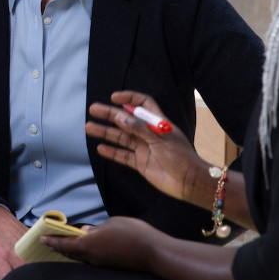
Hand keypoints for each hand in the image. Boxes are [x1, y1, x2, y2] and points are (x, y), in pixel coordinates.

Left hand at [41, 217, 164, 270]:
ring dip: (71, 250)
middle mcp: (92, 256)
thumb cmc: (133, 233)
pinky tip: (86, 246)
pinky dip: (84, 252)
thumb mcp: (112, 222)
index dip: (52, 241)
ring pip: (81, 256)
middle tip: (50, 241)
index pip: (65, 244)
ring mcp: (101, 263)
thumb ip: (97, 228)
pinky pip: (92, 258)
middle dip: (59, 246)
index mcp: (89, 244)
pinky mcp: (111, 265)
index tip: (41, 238)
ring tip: (65, 243)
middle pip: (71, 253)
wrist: (154, 253)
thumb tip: (86, 232)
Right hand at [87, 91, 209, 206]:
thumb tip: (119, 117)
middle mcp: (149, 134)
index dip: (129, 98)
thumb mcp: (160, 139)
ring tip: (89, 127)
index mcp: (157, 122)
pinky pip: (123, 155)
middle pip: (126, 120)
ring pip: (121, 137)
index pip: (142, 104)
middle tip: (93, 110)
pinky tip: (100, 148)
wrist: (189, 182)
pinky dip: (112, 152)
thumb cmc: (181, 157)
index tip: (114, 98)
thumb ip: (139, 129)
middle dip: (110, 114)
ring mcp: (144, 148)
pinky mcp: (140, 163)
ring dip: (106, 132)